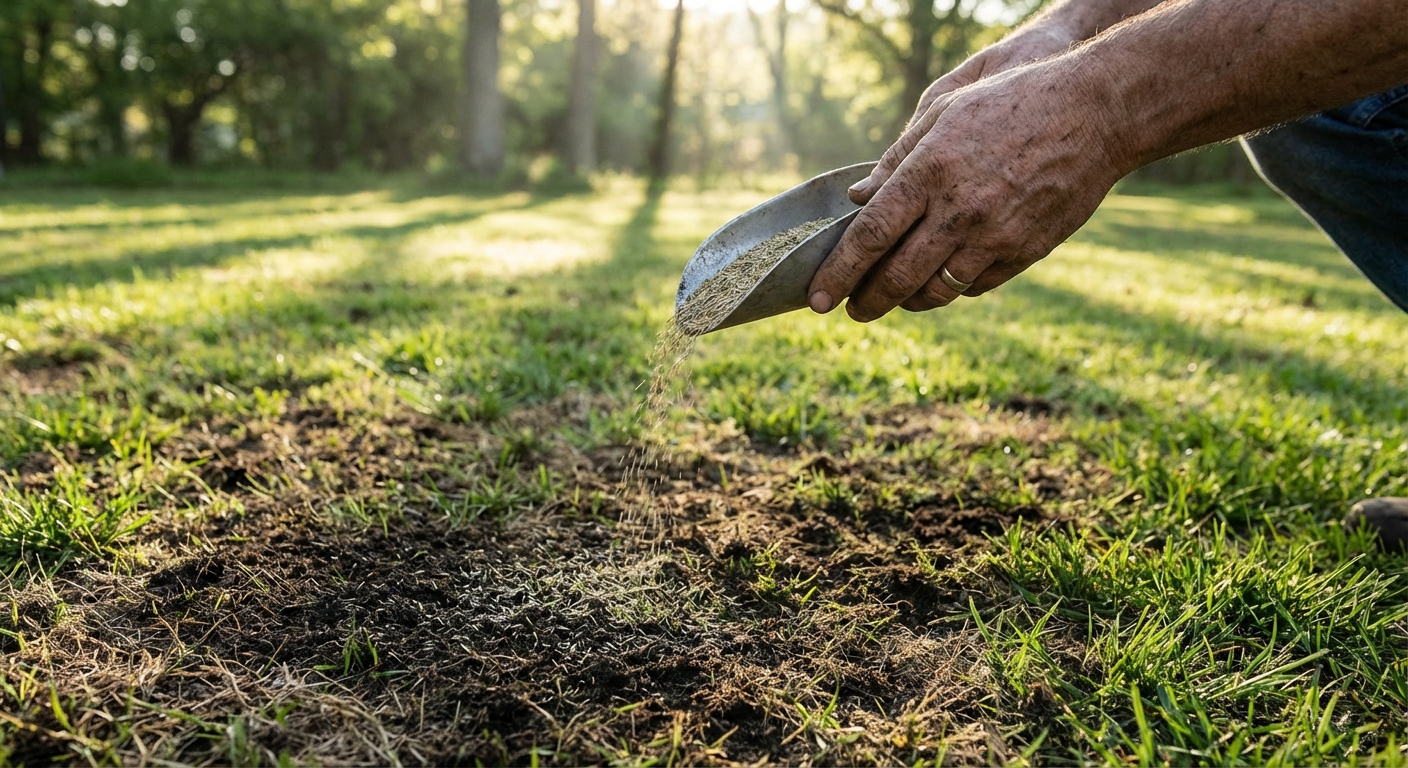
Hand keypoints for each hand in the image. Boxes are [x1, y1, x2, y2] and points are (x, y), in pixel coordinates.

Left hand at [808, 59, 1131, 320]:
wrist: (1094, 112)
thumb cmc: (1013, 103)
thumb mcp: (945, 113)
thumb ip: (897, 160)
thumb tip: (859, 199)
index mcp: (929, 172)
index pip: (869, 236)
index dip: (839, 273)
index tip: (818, 298)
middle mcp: (958, 210)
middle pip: (897, 275)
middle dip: (867, 301)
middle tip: (853, 311)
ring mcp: (994, 235)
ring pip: (935, 291)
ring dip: (907, 302)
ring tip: (894, 300)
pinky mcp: (1025, 250)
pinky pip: (974, 286)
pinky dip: (951, 289)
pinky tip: (940, 281)